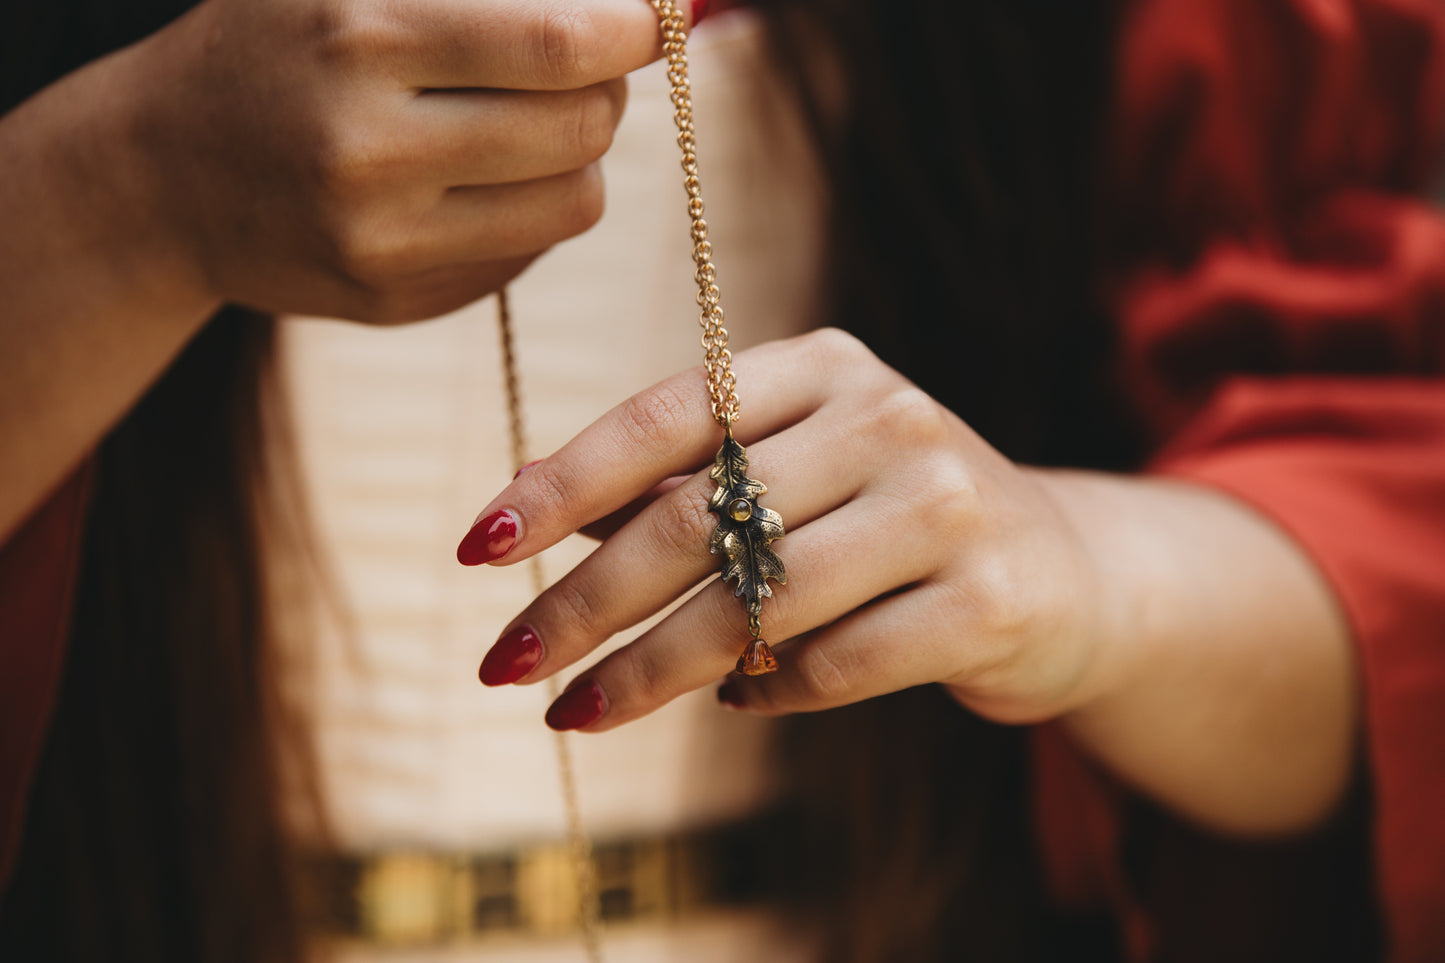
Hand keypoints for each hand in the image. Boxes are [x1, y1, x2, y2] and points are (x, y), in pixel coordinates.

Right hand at [120, 0, 670, 322]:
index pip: (557, 42)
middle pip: (581, 127)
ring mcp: (382, 241)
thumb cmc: (272, 47)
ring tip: (535, 124)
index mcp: (358, 37)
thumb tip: (624, 7)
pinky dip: (530, 210)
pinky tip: (478, 181)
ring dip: (580, 157)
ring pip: (574, 203)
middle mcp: (371, 149)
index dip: (631, 29)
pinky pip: (527, 254)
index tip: (646, 20)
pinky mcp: (393, 302)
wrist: (162, 174)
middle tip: (585, 70)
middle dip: (608, 91)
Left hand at [460, 328, 1113, 730]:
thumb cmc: (886, 522)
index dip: (562, 482)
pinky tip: (735, 702)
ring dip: (650, 670)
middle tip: (508, 662)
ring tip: (579, 711)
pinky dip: (765, 694)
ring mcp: (946, 502)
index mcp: (823, 365)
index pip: (666, 415)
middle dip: (583, 601)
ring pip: (758, 602)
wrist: (1060, 573)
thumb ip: (686, 486)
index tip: (478, 548)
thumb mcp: (796, 474)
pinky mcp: (988, 598)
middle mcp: (887, 414)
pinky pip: (837, 665)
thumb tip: (524, 511)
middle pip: (697, 517)